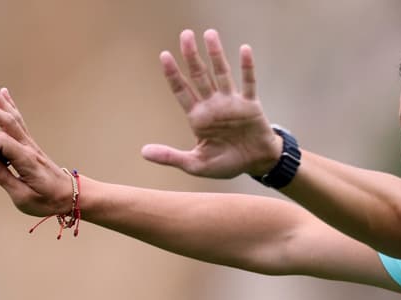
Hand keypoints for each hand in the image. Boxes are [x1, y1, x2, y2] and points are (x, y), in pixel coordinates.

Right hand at [0, 83, 73, 216]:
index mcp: (27, 160)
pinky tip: (6, 96)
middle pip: (9, 122)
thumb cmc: (48, 200)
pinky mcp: (31, 147)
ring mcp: (31, 145)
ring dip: (1, 103)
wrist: (72, 197)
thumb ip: (3, 178)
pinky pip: (19, 123)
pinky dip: (11, 109)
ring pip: (14, 119)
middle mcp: (29, 148)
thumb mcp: (23, 197)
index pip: (1, 143)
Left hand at [141, 29, 281, 178]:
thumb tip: (143, 152)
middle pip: (200, 75)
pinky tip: (244, 49)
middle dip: (192, 56)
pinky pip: (248, 83)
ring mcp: (231, 103)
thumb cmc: (226, 164)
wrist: (256, 164)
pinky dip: (246, 67)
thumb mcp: (196, 164)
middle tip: (185, 35)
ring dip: (216, 54)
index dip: (173, 74)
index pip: (182, 91)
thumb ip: (171, 156)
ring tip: (210, 34)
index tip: (165, 55)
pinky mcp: (250, 105)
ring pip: (221, 73)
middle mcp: (213, 105)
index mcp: (198, 118)